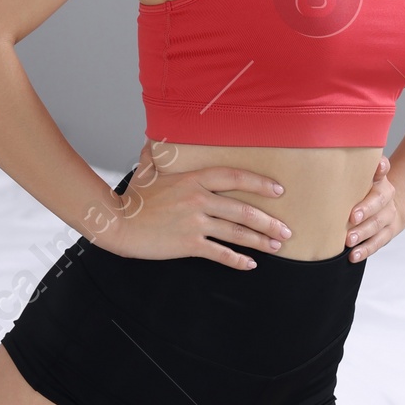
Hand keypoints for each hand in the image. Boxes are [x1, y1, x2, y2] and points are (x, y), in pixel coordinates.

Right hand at [85, 154, 291, 269]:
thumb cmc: (132, 198)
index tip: (278, 190)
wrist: (118, 223)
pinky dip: (237, 260)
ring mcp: (195, 223)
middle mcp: (199, 200)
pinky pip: (219, 253)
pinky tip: (250, 264)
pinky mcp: (188, 244)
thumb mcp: (146, 171)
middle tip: (286, 229)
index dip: (259, 183)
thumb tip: (153, 139)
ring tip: (277, 245)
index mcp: (193, 179)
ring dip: (260, 240)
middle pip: (242, 209)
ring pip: (236, 232)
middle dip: (268, 220)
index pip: (234, 177)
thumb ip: (155, 155)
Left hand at [344, 155, 404, 261]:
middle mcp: (386, 195)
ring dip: (363, 233)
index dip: (380, 168)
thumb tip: (318, 152)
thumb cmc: (361, 190)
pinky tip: (353, 255)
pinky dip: (366, 249)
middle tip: (352, 217)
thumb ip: (345, 170)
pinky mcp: (388, 233)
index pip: (383, 169)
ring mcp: (388, 215)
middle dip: (366, 209)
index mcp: (379, 178)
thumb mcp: (357, 177)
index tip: (377, 167)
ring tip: (348, 240)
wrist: (387, 206)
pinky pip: (378, 242)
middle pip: (380, 201)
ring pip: (379, 224)